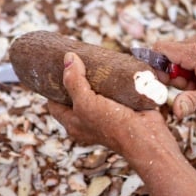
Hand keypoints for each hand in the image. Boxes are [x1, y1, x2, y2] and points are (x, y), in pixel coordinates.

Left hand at [48, 52, 166, 152]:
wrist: (145, 137)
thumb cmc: (112, 126)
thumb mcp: (85, 103)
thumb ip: (74, 81)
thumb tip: (68, 58)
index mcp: (73, 123)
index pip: (54, 103)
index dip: (50, 88)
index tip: (53, 69)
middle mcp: (87, 120)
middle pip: (74, 96)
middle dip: (74, 79)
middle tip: (75, 59)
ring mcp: (105, 114)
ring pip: (95, 92)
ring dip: (96, 78)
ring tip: (94, 59)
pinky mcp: (122, 108)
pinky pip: (113, 91)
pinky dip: (112, 80)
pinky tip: (112, 67)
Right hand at [154, 35, 195, 118]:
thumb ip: (191, 102)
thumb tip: (175, 111)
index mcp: (195, 51)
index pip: (159, 49)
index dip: (154, 66)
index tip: (159, 83)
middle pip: (166, 54)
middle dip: (168, 74)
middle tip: (184, 88)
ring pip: (174, 58)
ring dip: (178, 75)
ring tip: (194, 86)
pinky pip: (184, 58)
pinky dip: (186, 72)